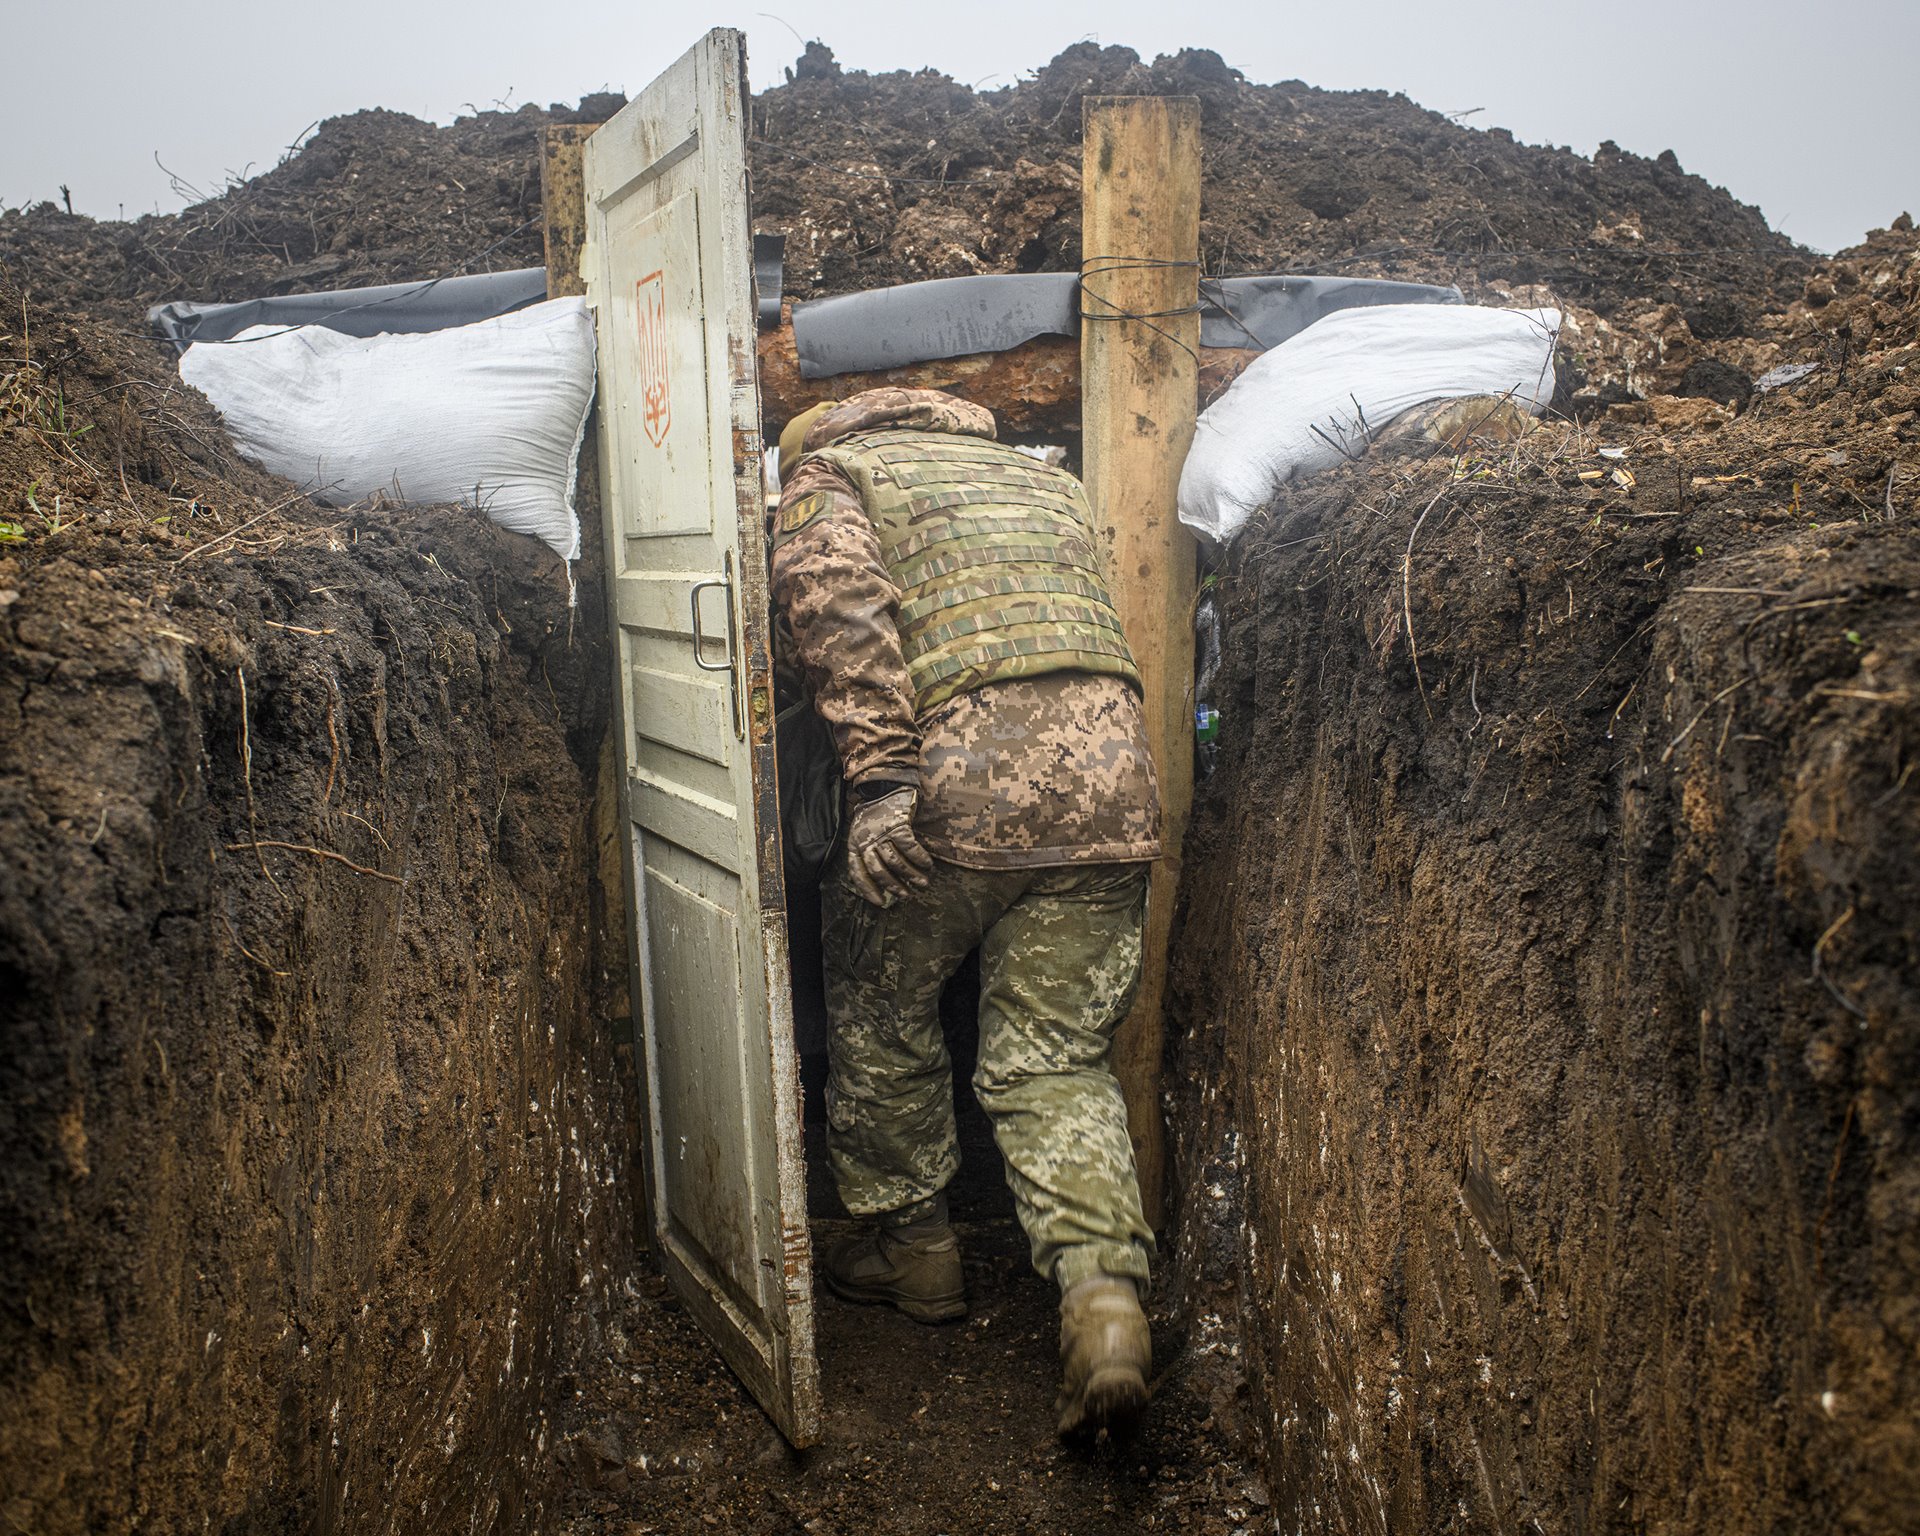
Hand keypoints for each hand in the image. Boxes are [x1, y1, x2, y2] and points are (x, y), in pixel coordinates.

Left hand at [845, 787, 934, 906]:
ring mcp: (881, 831)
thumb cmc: (877, 811)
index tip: (881, 902)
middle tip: (906, 895)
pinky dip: (920, 859)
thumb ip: (869, 851)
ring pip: (895, 862)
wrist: (887, 783)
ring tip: (922, 882)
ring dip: (911, 875)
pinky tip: (927, 864)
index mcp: (854, 842)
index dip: (868, 889)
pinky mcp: (898, 825)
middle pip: (878, 870)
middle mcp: (865, 838)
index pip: (857, 872)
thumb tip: (883, 880)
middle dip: (894, 886)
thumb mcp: (864, 831)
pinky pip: (910, 848)